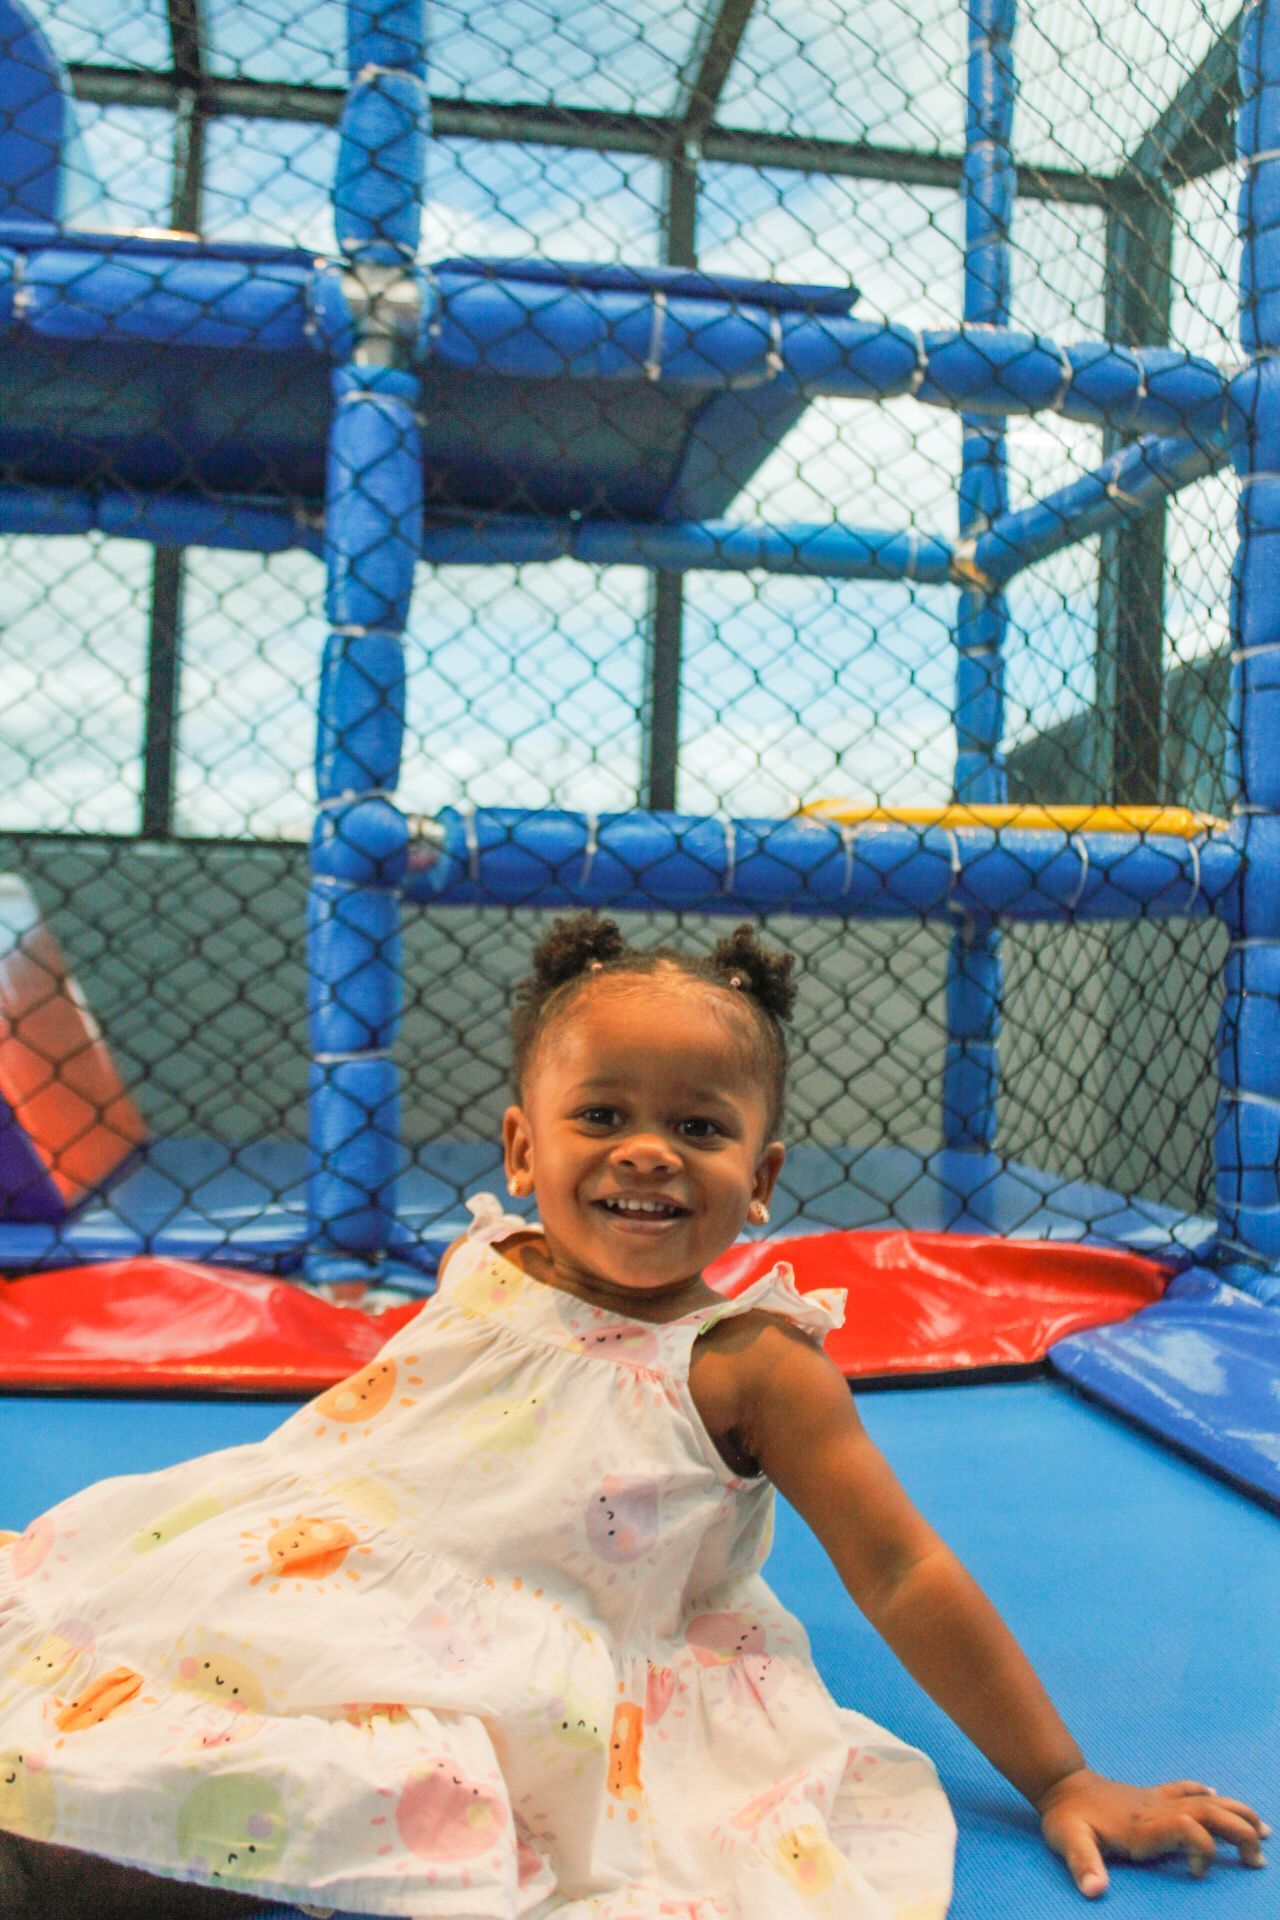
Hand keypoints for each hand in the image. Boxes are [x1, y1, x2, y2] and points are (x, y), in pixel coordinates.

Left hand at [1038, 1767, 1268, 1896]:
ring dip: (1236, 1813)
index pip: (1190, 1828)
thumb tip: (1094, 1891)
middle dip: (1240, 1833)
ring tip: (1262, 1831)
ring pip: (1206, 1800)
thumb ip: (1083, 1864)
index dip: (1203, 1848)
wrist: (1060, 1783)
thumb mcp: (1069, 1842)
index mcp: (1144, 1826)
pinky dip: (1207, 1794)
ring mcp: (1157, 1800)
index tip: (1196, 1874)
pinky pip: (1186, 1790)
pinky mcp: (1152, 1796)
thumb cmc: (1067, 1818)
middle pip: (1210, 1813)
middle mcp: (1158, 1810)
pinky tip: (1220, 1799)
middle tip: (1258, 1860)